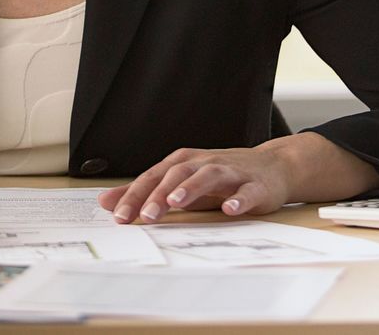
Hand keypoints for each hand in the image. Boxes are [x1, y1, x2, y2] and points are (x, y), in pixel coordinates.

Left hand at [97, 145, 292, 223]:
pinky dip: (239, 199)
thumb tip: (106, 202)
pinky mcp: (256, 186)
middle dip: (159, 194)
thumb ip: (144, 193)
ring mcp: (231, 173)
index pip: (153, 177)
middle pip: (177, 174)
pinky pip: (247, 191)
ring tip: (177, 202)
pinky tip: (231, 209)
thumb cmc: (220, 178)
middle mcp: (204, 164)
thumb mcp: (179, 183)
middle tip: (144, 215)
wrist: (272, 167)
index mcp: (183, 163)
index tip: (119, 216)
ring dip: (191, 188)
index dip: (135, 196)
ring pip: (208, 176)